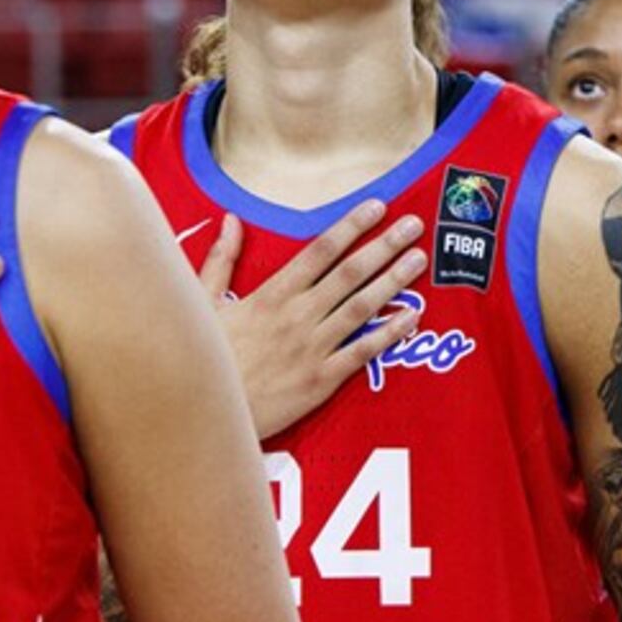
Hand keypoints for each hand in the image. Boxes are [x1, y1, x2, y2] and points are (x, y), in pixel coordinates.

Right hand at [196, 201, 427, 439]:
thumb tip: (231, 220)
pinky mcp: (320, 381)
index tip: (377, 207)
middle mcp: (297, 316)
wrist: (203, 414)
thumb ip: (221, 259)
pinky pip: (362, 352)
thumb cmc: (205, 357)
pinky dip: (389, 333)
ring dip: (394, 281)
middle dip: (384, 246)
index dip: (351, 226)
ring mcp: (312, 349)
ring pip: (362, 307)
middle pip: (350, 272)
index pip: (320, 251)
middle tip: (414, 225)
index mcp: (272, 294)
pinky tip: (412, 317)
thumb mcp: (202, 301)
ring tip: (418, 260)